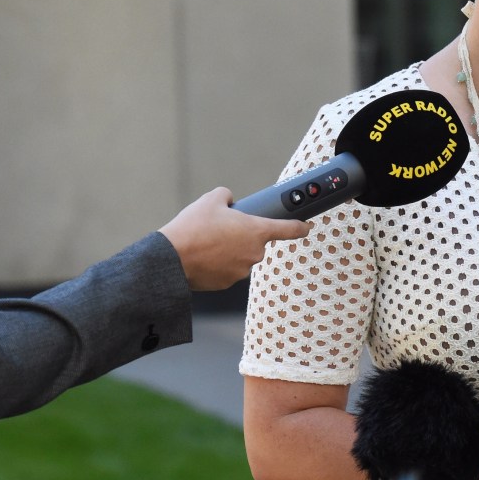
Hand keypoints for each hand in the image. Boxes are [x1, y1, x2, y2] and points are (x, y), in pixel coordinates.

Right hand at [158, 187, 311, 290]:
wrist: (171, 258)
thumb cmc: (192, 228)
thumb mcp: (211, 200)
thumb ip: (227, 195)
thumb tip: (229, 201)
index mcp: (256, 231)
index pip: (288, 229)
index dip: (300, 227)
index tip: (306, 227)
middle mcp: (254, 253)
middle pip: (255, 242)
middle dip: (241, 236)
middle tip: (221, 229)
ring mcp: (241, 270)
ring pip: (240, 256)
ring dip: (229, 250)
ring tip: (207, 243)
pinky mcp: (227, 283)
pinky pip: (227, 269)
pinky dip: (218, 264)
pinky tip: (203, 256)